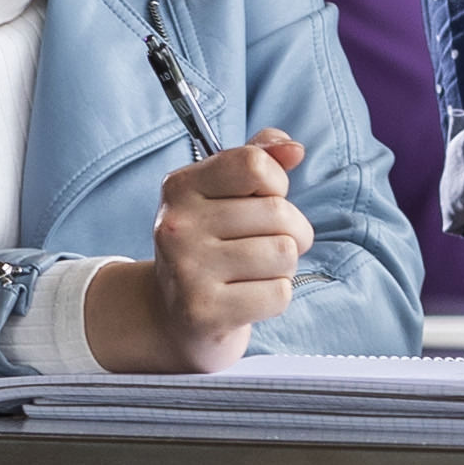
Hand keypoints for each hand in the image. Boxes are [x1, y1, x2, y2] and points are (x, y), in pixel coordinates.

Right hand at [87, 132, 313, 371]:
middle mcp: (178, 225)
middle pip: (278, 212)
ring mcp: (187, 270)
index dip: (275, 183)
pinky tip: (248, 297)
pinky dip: (275, 297)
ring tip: (255, 272)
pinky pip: (279, 294)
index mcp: (180, 187)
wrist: (169, 315)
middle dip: (290, 231)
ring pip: (284, 254)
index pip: (255, 164)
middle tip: (264, 245)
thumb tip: (293, 148)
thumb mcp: (223, 194)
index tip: (263, 200)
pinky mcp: (204, 311)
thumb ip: (258, 159)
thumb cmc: (210, 247)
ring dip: (283, 267)